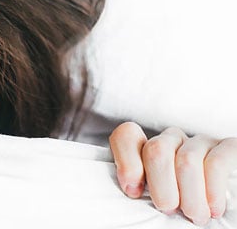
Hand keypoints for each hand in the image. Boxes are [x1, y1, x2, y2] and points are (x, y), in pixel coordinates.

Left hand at [110, 122, 236, 225]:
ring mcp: (201, 142)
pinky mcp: (228, 148)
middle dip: (161, 186)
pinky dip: (212, 190)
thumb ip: (140, 188)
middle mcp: (173, 140)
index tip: (134, 192)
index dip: (127, 162)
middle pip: (157, 150)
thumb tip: (132, 191)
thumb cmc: (183, 207)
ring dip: (189, 196)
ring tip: (195, 216)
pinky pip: (216, 163)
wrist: (227, 212)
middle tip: (169, 209)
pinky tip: (213, 208)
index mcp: (150, 149)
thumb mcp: (158, 198)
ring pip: (186, 160)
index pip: (126, 136)